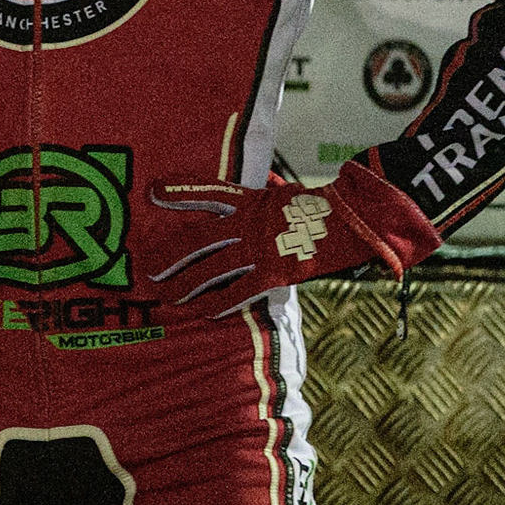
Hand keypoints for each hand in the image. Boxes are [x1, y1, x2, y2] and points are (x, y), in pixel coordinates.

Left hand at [148, 161, 440, 319]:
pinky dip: (221, 303)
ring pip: (212, 268)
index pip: (208, 191)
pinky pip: (240, 291)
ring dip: (187, 283)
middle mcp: (248, 221)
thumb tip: (252, 191)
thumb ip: (262, 196)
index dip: (179, 191)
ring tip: (166, 294)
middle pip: (199, 239)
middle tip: (148, 268)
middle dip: (170, 254)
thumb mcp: (285, 195)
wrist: (356, 220)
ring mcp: (259, 247)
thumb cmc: (322, 208)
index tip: (151, 191)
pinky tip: (205, 313)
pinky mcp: (275, 271)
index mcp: (251, 199)